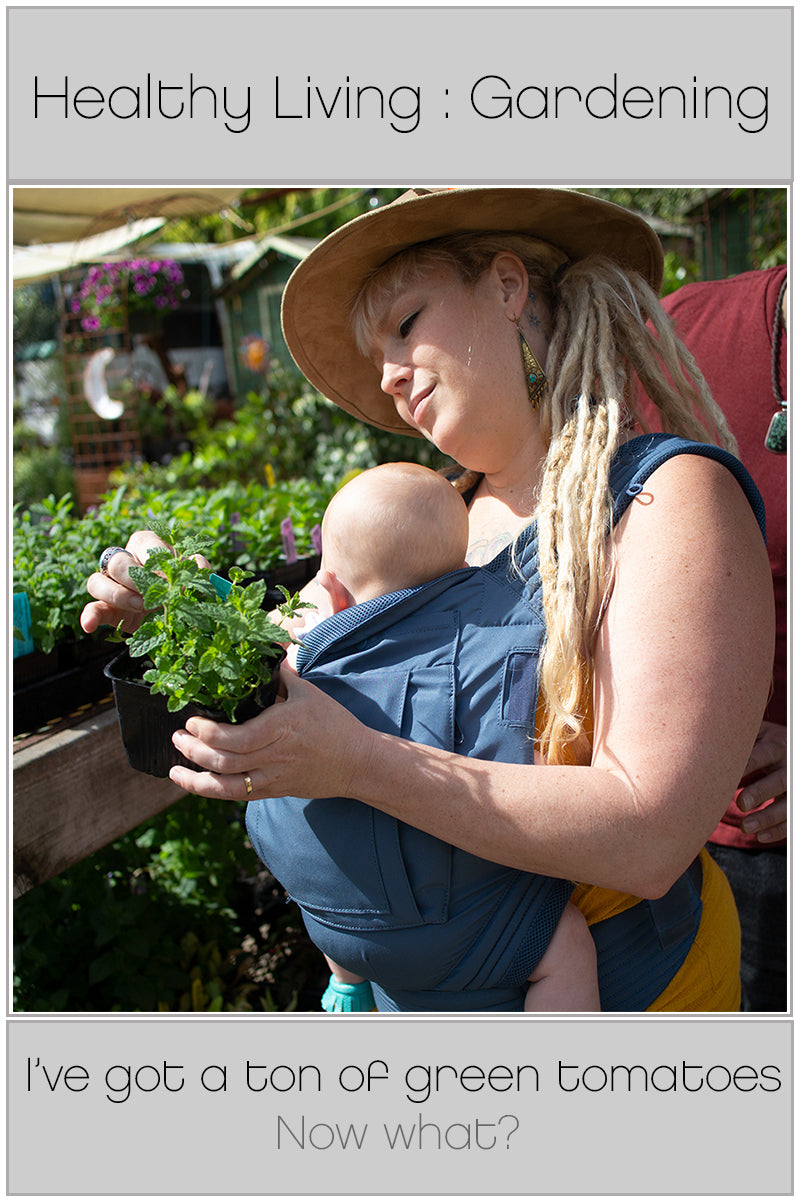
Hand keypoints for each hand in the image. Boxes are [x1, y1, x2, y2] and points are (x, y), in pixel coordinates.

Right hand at [80, 529, 210, 635]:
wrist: (174, 616)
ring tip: (139, 607)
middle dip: (135, 579)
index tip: (169, 580)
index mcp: (146, 545)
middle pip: (117, 562)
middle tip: (152, 595)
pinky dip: (88, 616)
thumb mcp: (191, 576)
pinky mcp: (105, 608)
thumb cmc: (181, 587)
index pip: (143, 544)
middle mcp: (123, 560)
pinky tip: (89, 626)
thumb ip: (196, 568)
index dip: (156, 562)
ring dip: (117, 595)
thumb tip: (198, 565)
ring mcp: (110, 584)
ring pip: (96, 581)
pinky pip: (90, 608)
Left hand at [168, 669, 372, 800]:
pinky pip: (237, 795)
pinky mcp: (274, 791)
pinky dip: (212, 791)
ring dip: (196, 777)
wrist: (358, 762)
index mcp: (282, 728)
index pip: (237, 738)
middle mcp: (275, 756)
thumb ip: (281, 674)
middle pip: (225, 761)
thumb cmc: (334, 724)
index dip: (208, 733)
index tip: (191, 721)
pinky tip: (195, 781)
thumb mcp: (308, 692)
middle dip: (194, 750)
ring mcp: (273, 777)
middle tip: (177, 737)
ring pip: (227, 786)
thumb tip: (264, 652)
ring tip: (177, 764)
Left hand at [737, 719, 786, 843]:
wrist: (794, 748)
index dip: (748, 765)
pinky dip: (778, 830)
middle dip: (760, 792)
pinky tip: (760, 837)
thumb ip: (737, 744)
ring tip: (745, 827)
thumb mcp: (756, 735)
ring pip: (788, 804)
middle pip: (780, 780)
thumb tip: (705, 755)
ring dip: (767, 818)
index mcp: (777, 745)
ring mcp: (796, 786)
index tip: (728, 776)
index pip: (763, 754)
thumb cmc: (763, 742)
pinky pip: (793, 820)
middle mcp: (790, 765)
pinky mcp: (797, 803)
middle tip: (741, 804)